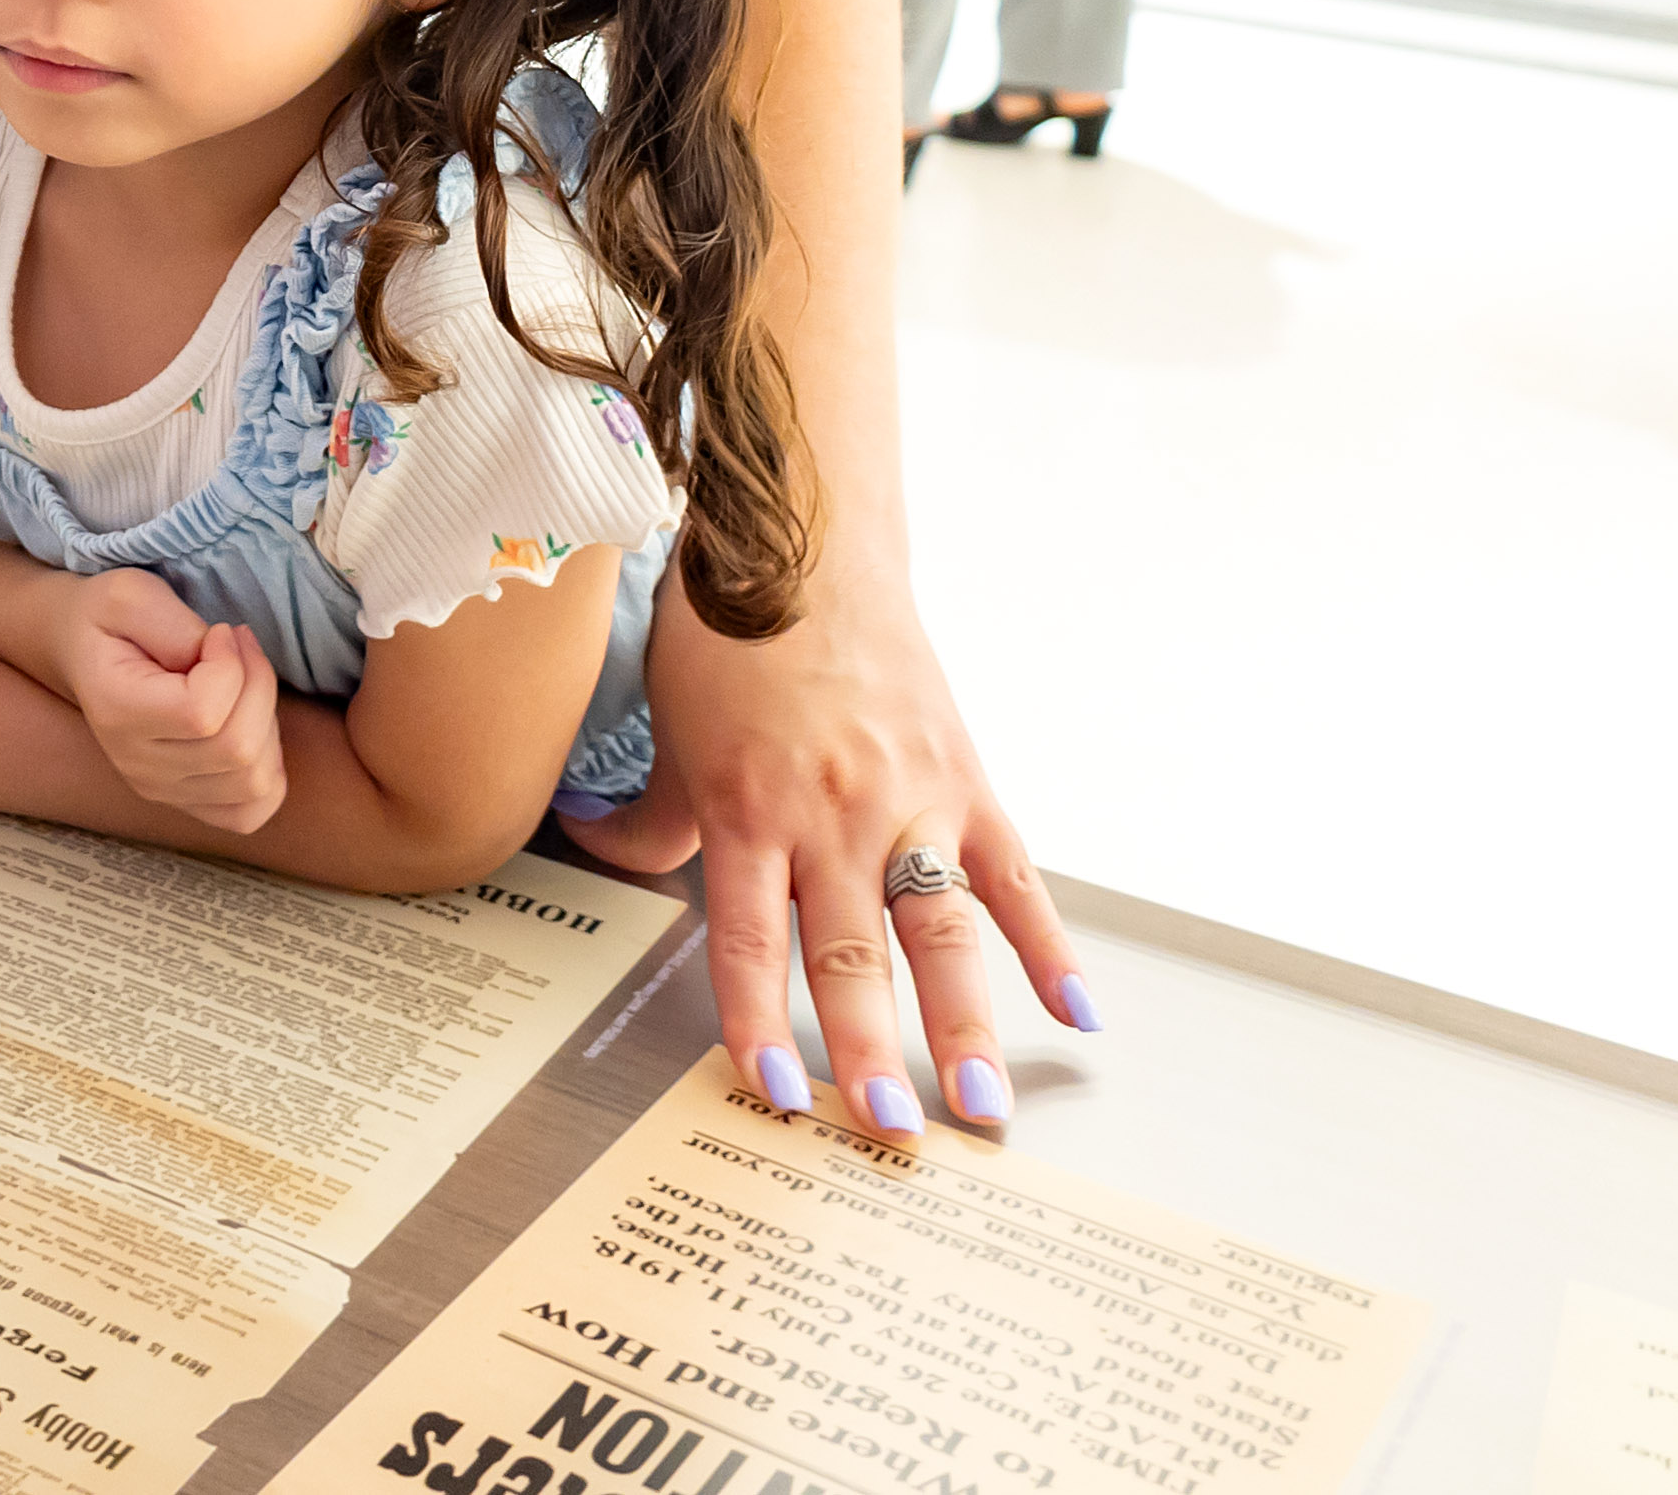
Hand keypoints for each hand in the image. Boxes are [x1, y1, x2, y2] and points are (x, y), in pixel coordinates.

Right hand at [47, 569, 284, 834]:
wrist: (82, 650)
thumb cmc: (108, 619)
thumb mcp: (128, 593)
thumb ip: (170, 621)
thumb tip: (214, 656)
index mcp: (118, 713)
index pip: (203, 713)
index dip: (232, 665)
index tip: (221, 632)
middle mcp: (136, 765)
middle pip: (237, 749)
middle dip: (258, 686)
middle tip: (239, 647)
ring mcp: (160, 790)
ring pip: (254, 781)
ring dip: (267, 723)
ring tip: (244, 683)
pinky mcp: (183, 801)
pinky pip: (251, 812)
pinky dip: (268, 773)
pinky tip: (252, 728)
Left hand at [580, 567, 1088, 1138]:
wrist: (803, 547)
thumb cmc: (725, 643)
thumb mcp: (669, 734)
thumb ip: (650, 821)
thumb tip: (602, 856)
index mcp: (748, 808)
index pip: (751, 943)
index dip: (761, 1025)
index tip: (778, 1096)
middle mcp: (832, 813)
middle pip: (853, 953)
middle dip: (873, 1051)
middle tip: (892, 1130)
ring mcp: (909, 799)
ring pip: (942, 931)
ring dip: (968, 1023)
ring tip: (985, 1102)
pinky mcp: (966, 778)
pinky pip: (1014, 876)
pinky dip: (1049, 945)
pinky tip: (1075, 1011)